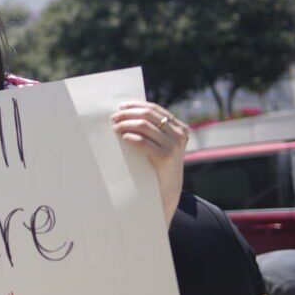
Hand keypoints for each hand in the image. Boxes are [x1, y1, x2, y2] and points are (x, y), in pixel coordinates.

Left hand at [111, 101, 187, 220]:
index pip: (155, 109)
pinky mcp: (165, 157)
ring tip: (115, 128)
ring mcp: (174, 145)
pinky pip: (142, 141)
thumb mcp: (162, 143)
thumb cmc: (159, 163)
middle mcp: (179, 134)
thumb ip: (154, 129)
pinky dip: (130, 136)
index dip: (136, 105)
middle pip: (148, 115)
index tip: (121, 107)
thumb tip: (128, 111)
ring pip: (144, 125)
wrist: (167, 188)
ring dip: (125, 124)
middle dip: (128, 114)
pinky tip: (123, 137)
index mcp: (180, 127)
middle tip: (114, 117)